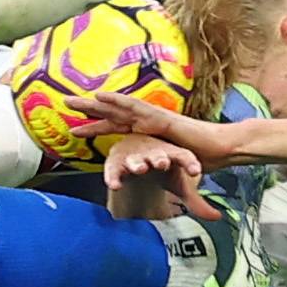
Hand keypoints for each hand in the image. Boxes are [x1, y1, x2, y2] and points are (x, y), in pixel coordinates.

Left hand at [73, 89, 245, 170]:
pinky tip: (102, 97)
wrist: (221, 150)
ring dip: (97, 103)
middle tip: (65, 102)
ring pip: (121, 108)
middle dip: (89, 108)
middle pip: (113, 113)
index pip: (117, 127)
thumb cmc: (201, 159)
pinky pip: (137, 109)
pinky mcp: (162, 119)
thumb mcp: (174, 172)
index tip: (74, 129)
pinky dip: (119, 102)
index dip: (96, 127)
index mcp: (148, 132)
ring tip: (75, 99)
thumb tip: (156, 188)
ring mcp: (155, 118)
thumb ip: (165, 177)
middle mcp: (148, 122)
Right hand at [103, 132, 217, 218]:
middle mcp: (153, 151)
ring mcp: (134, 155)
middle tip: (162, 163)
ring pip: (136, 159)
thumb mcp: (180, 186)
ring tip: (140, 168)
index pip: (184, 156)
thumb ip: (196, 202)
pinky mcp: (116, 162)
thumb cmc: (164, 171)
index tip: (195, 171)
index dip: (189, 162)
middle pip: (158, 154)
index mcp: (173, 153)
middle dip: (160, 158)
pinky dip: (113, 176)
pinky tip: (115, 185)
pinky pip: (113, 169)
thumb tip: (217, 217)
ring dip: (138, 163)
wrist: (139, 163)